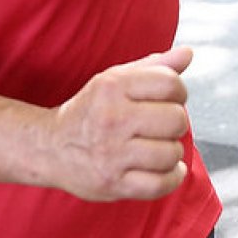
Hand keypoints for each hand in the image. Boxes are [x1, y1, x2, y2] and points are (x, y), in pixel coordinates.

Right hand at [48, 46, 193, 201]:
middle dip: (177, 123)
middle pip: (176, 119)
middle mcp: (111, 118)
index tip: (169, 100)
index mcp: (113, 86)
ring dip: (173, 152)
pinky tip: (168, 169)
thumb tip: (188, 53)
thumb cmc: (92, 110)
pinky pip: (159, 184)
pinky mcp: (112, 183)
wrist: (49, 147)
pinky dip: (172, 178)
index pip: (171, 83)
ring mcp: (111, 154)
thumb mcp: (116, 80)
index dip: (179, 92)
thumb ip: (154, 66)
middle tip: (163, 127)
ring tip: (160, 149)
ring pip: (170, 153)